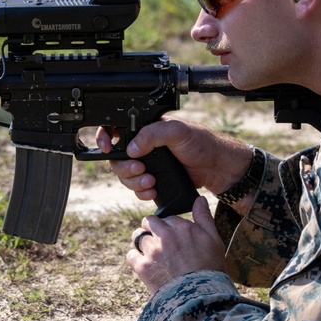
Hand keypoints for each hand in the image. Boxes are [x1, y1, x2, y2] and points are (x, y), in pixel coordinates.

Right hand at [96, 117, 251, 201]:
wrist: (215, 167)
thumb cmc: (201, 143)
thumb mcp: (177, 131)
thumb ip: (153, 134)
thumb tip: (132, 148)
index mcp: (145, 129)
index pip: (116, 129)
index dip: (105, 138)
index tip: (106, 147)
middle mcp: (143, 146)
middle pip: (117, 158)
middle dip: (125, 167)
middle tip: (140, 169)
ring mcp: (147, 163)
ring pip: (125, 175)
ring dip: (134, 181)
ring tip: (151, 182)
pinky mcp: (153, 179)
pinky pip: (137, 188)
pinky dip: (141, 192)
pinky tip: (153, 190)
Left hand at [127, 197, 227, 293]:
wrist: (200, 297)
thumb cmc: (211, 269)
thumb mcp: (214, 240)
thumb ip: (204, 217)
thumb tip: (199, 199)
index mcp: (182, 227)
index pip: (168, 218)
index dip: (171, 227)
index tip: (174, 237)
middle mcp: (165, 236)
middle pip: (149, 222)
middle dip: (152, 228)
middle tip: (158, 241)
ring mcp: (152, 251)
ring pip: (138, 236)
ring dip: (142, 242)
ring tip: (151, 253)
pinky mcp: (143, 267)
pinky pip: (131, 255)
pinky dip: (135, 258)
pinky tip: (145, 264)